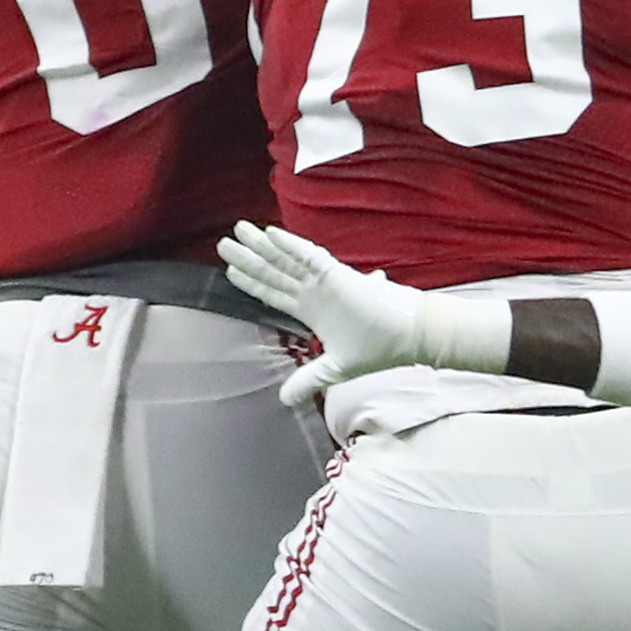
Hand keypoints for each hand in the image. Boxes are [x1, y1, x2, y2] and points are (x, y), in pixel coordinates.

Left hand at [214, 217, 431, 409]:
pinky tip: (270, 234)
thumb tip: (284, 399)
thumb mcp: (333, 369)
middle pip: (273, 272)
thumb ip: (308, 380)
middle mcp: (313, 292)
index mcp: (311, 310)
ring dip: (260, 247)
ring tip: (237, 231)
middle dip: (248, 259)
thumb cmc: (378, 348)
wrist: (408, 338)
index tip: (229, 272)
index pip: (273, 293)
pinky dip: (290, 245)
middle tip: (222, 244)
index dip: (251, 283)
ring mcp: (324, 281)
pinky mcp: (337, 274)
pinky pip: (309, 256)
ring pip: (285, 260)